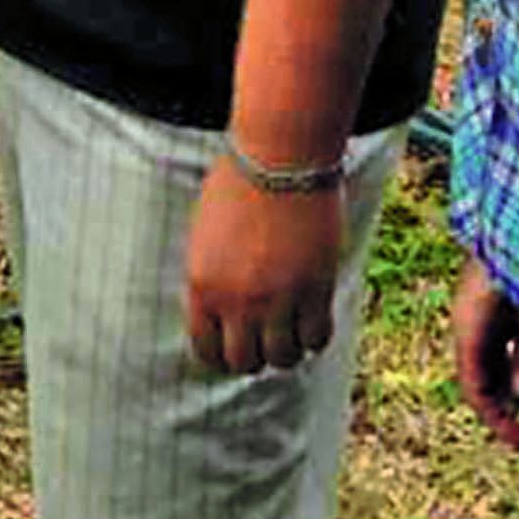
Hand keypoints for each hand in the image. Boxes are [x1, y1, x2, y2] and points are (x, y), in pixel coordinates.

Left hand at [185, 158, 342, 374]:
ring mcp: (278, 298)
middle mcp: (237, 301)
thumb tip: (223, 312)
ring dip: (287, 350)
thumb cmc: (239, 184)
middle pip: (244, 362)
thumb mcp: (205, 236)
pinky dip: (315, 338)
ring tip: (292, 332)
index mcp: (201, 287)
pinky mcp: (314, 289)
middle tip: (265, 339)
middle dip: (254, 356)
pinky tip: (313, 320)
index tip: (235, 347)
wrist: (279, 157)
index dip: (222, 355)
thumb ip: (211, 278)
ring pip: (283, 358)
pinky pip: (316, 338)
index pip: (207, 351)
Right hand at [451, 258, 518, 449]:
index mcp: (470, 318)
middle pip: (481, 372)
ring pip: (492, 353)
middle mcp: (471, 311)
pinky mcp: (499, 286)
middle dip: (506, 400)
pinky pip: (503, 332)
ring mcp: (484, 298)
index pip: (474, 386)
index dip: (496, 421)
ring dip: (515, 376)